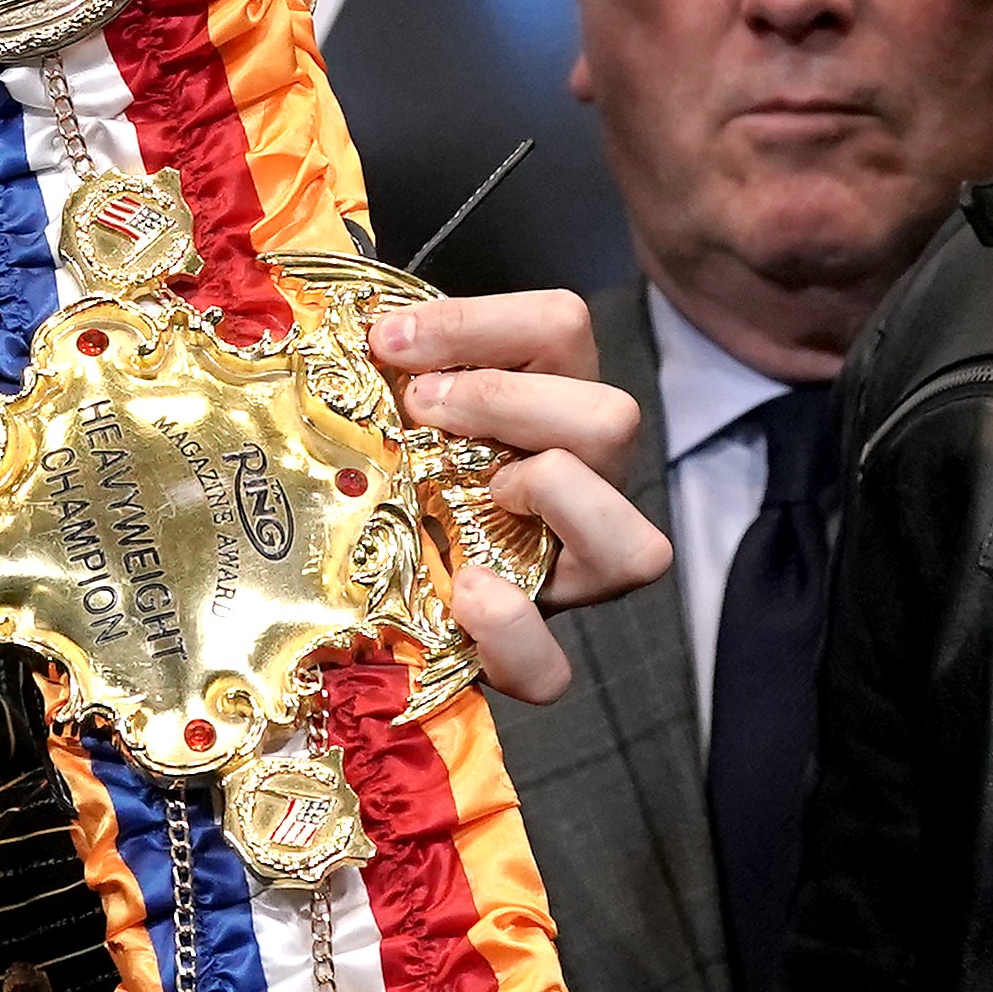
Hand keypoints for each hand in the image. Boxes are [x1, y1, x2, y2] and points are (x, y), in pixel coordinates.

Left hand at [368, 290, 674, 704]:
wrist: (364, 591)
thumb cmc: (388, 476)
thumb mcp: (392, 409)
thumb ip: (390, 366)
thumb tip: (356, 323)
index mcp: (548, 406)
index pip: (560, 326)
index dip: (477, 324)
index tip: (388, 341)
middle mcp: (581, 485)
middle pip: (614, 419)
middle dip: (510, 400)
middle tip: (422, 410)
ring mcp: (567, 574)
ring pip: (637, 546)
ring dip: (554, 497)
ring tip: (477, 493)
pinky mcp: (529, 653)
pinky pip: (554, 668)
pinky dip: (513, 634)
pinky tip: (463, 594)